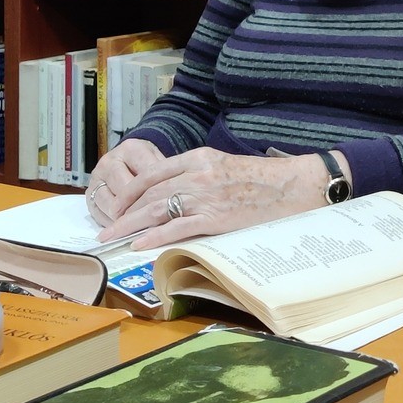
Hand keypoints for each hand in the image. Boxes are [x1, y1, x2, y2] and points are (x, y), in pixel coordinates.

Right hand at [85, 137, 167, 225]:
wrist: (127, 162)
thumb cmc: (148, 164)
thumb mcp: (161, 162)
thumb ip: (166, 177)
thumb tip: (175, 199)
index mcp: (132, 149)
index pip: (146, 173)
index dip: (157, 193)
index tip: (169, 208)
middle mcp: (110, 161)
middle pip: (125, 189)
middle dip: (140, 208)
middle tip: (154, 224)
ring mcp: (97, 178)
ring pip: (110, 203)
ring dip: (125, 219)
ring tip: (141, 229)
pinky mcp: (89, 195)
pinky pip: (99, 213)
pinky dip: (113, 223)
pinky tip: (126, 229)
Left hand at [96, 147, 334, 250]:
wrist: (296, 186)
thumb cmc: (266, 179)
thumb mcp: (226, 166)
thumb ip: (200, 175)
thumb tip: (176, 194)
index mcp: (200, 157)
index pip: (153, 173)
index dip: (130, 190)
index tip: (117, 205)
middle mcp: (198, 173)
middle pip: (149, 192)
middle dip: (123, 211)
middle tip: (106, 228)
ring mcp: (206, 196)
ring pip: (156, 209)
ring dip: (130, 225)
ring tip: (113, 238)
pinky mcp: (216, 217)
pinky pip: (177, 227)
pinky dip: (154, 236)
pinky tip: (140, 244)